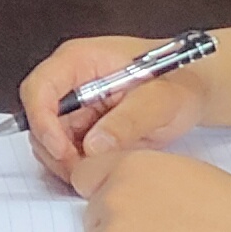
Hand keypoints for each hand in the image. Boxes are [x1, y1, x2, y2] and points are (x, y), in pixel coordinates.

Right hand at [18, 32, 213, 176]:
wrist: (192, 90)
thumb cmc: (178, 82)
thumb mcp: (160, 100)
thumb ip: (127, 120)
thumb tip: (94, 146)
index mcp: (79, 61)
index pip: (39, 88)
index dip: (42, 121)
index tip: (62, 150)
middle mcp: (69, 82)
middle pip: (39, 120)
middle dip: (57, 150)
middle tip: (84, 170)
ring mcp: (74, 106)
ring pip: (48, 141)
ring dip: (68, 162)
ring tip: (101, 168)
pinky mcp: (81, 127)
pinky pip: (66, 152)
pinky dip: (78, 166)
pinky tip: (104, 166)